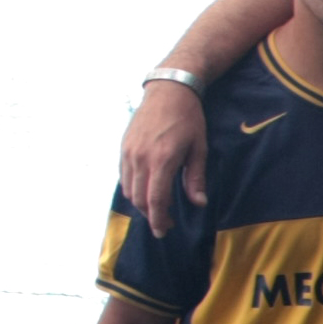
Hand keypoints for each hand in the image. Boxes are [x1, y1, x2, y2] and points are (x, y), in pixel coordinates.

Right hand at [121, 83, 207, 237]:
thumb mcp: (199, 149)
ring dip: (141, 203)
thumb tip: (199, 203)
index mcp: (162, 160)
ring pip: (129, 189)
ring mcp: (128, 152)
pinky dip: (133, 188)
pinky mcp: (123, 147)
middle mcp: (141, 158)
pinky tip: (146, 191)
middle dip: (150, 215)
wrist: (167, 92)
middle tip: (164, 224)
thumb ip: (195, 178)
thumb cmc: (188, 120)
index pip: (155, 199)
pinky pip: (124, 176)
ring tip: (157, 209)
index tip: (163, 232)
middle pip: (139, 198)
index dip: (158, 219)